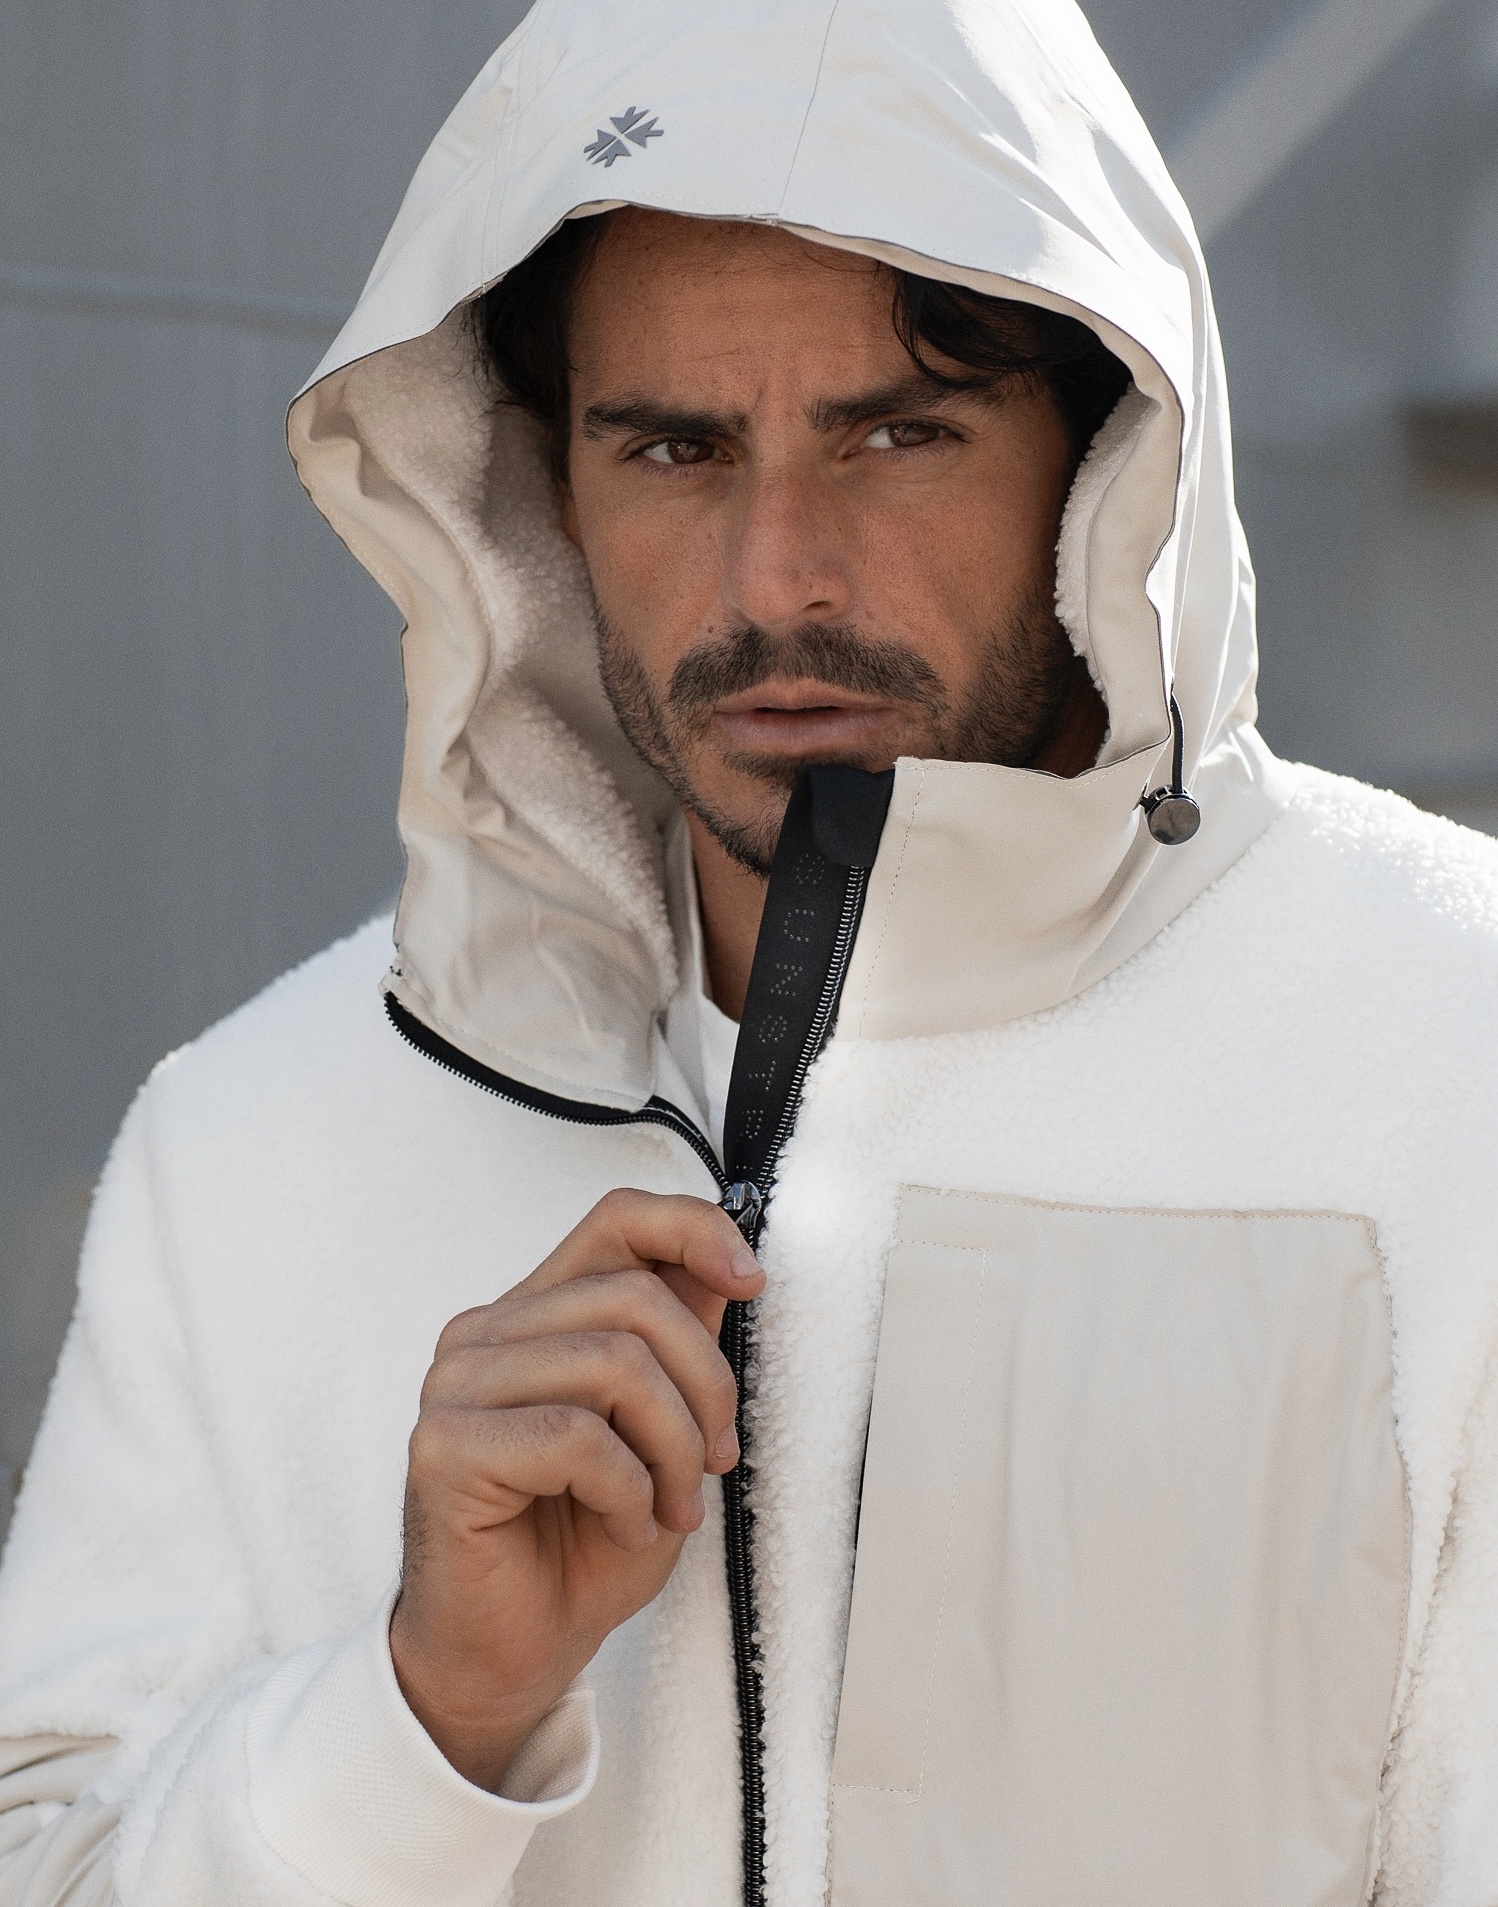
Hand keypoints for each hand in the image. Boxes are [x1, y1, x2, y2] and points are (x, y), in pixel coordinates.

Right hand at [389, 1188, 763, 1789]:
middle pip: (635, 1299)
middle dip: (706, 1386)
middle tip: (716, 1462)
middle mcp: (486, 1334)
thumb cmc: (582, 1543)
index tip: (751, 1280)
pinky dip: (629, 1490)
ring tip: (672, 1506)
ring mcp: (456, 1386)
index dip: (694, 1229)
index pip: (617, 1219)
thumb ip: (678, 1345)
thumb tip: (728, 1265)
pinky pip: (576, 1436)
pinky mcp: (445, 1447)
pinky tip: (626, 1524)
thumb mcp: (661, 1430)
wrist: (515, 1654)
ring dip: (672, 1449)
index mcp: (535, 1313)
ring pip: (614, 1363)